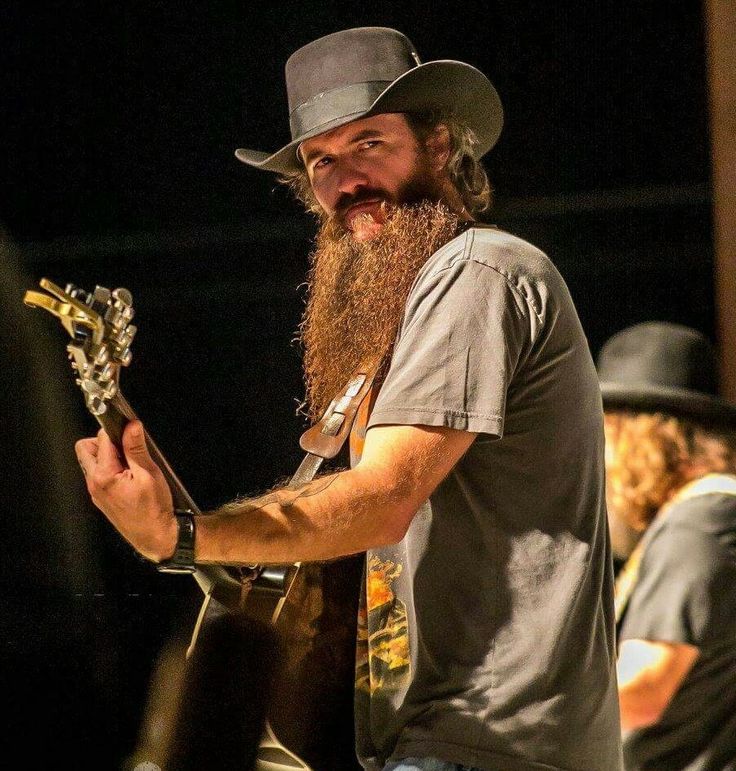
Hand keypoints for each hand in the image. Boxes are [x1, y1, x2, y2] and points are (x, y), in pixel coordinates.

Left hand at [76, 420, 177, 561]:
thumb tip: (131, 425)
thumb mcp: (148, 474)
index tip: (131, 432)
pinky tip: (129, 476)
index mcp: (103, 475)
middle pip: (86, 449)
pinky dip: (110, 468)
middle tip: (126, 448)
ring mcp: (95, 492)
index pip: (102, 439)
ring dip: (107, 455)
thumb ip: (136, 448)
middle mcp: (94, 483)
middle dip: (104, 442)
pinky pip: (98, 475)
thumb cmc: (154, 508)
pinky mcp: (101, 498)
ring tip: (130, 463)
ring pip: (92, 462)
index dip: (118, 431)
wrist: (155, 536)